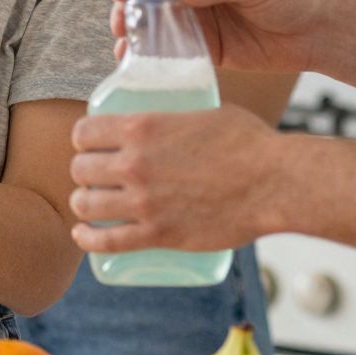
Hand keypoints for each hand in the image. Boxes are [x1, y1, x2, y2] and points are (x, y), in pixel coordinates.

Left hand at [68, 104, 280, 253]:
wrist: (276, 182)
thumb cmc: (249, 143)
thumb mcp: (202, 113)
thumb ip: (176, 119)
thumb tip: (171, 123)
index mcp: (142, 127)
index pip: (83, 131)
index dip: (83, 139)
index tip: (90, 145)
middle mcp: (134, 163)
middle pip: (79, 169)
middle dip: (83, 172)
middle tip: (95, 177)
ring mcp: (143, 201)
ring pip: (85, 204)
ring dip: (83, 205)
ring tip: (91, 205)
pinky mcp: (158, 234)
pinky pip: (106, 242)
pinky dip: (87, 239)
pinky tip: (83, 235)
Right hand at [112, 0, 330, 74]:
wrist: (317, 31)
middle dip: (127, 0)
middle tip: (122, 17)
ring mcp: (194, 15)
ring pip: (152, 18)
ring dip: (133, 26)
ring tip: (124, 39)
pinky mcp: (202, 44)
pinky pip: (169, 48)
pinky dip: (149, 53)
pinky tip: (134, 59)